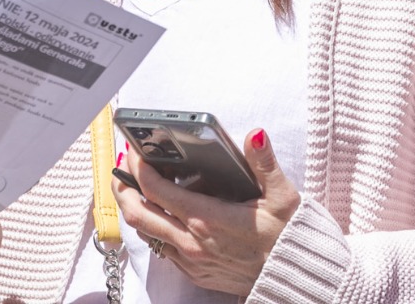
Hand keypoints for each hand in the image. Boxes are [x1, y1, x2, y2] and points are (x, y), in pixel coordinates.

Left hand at [114, 129, 300, 295]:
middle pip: (138, 214)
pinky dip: (154, 229)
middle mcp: (192, 242)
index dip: (139, 168)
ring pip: (146, 234)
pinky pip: (162, 250)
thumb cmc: (288, 237)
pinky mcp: (194, 274)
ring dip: (136, 209)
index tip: (134, 152)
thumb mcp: (282, 196)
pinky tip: (163, 215)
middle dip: (122, 188)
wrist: (294, 279)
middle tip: (120, 169)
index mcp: (208, 219)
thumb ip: (264, 163)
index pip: (157, 191)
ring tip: (136, 188)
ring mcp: (190, 261)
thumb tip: (255, 135)